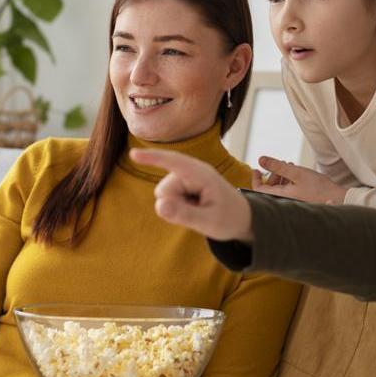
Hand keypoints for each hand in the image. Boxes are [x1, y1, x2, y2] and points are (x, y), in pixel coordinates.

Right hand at [130, 148, 253, 241]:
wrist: (242, 217)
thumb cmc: (229, 218)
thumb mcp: (209, 222)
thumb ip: (184, 214)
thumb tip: (158, 206)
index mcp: (202, 175)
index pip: (174, 162)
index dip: (153, 158)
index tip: (133, 154)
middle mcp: (192, 171)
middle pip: (163, 190)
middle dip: (174, 205)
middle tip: (200, 212)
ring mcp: (186, 176)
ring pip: (163, 196)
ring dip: (177, 206)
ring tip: (199, 209)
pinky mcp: (182, 183)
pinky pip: (167, 198)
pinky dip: (177, 206)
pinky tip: (194, 207)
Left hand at [250, 156, 346, 204]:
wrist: (336, 199)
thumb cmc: (318, 187)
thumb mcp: (296, 172)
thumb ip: (277, 166)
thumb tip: (260, 159)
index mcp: (280, 197)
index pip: (259, 190)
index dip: (255, 179)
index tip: (256, 168)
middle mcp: (284, 201)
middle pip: (269, 188)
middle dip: (272, 174)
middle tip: (282, 164)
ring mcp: (291, 201)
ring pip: (279, 188)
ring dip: (281, 176)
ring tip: (290, 165)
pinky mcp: (298, 200)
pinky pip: (287, 191)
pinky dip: (288, 181)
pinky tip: (296, 173)